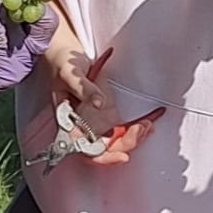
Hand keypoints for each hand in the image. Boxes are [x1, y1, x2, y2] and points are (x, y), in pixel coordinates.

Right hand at [41, 28, 155, 166]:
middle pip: (108, 149)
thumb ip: (83, 89)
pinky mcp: (108, 113)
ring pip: (119, 140)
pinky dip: (138, 127)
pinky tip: (150, 120)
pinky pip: (125, 127)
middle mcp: (85, 126)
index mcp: (70, 124)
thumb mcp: (70, 74)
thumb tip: (98, 103)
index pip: (86, 150)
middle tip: (142, 129)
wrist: (67, 54)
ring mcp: (98, 121)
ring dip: (135, 137)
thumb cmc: (62, 66)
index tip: (121, 156)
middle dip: (128, 143)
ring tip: (147, 124)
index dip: (104, 158)